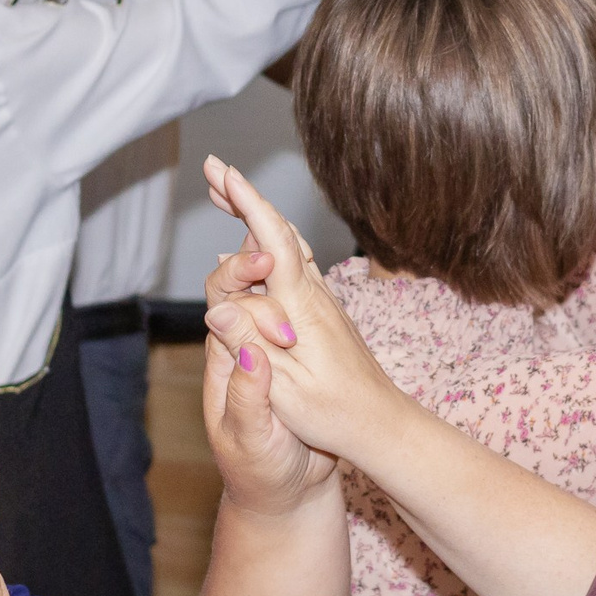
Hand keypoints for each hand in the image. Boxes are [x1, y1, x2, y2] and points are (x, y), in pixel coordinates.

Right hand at [196, 156, 409, 471]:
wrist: (381, 425)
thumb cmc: (335, 414)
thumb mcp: (284, 391)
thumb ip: (251, 347)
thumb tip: (217, 310)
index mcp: (302, 307)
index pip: (273, 242)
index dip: (248, 203)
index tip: (224, 173)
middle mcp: (314, 294)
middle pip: (279, 231)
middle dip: (244, 196)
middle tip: (214, 169)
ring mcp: (322, 301)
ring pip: (288, 243)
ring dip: (256, 216)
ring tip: (227, 195)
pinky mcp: (324, 313)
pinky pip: (292, 263)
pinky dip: (268, 243)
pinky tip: (255, 251)